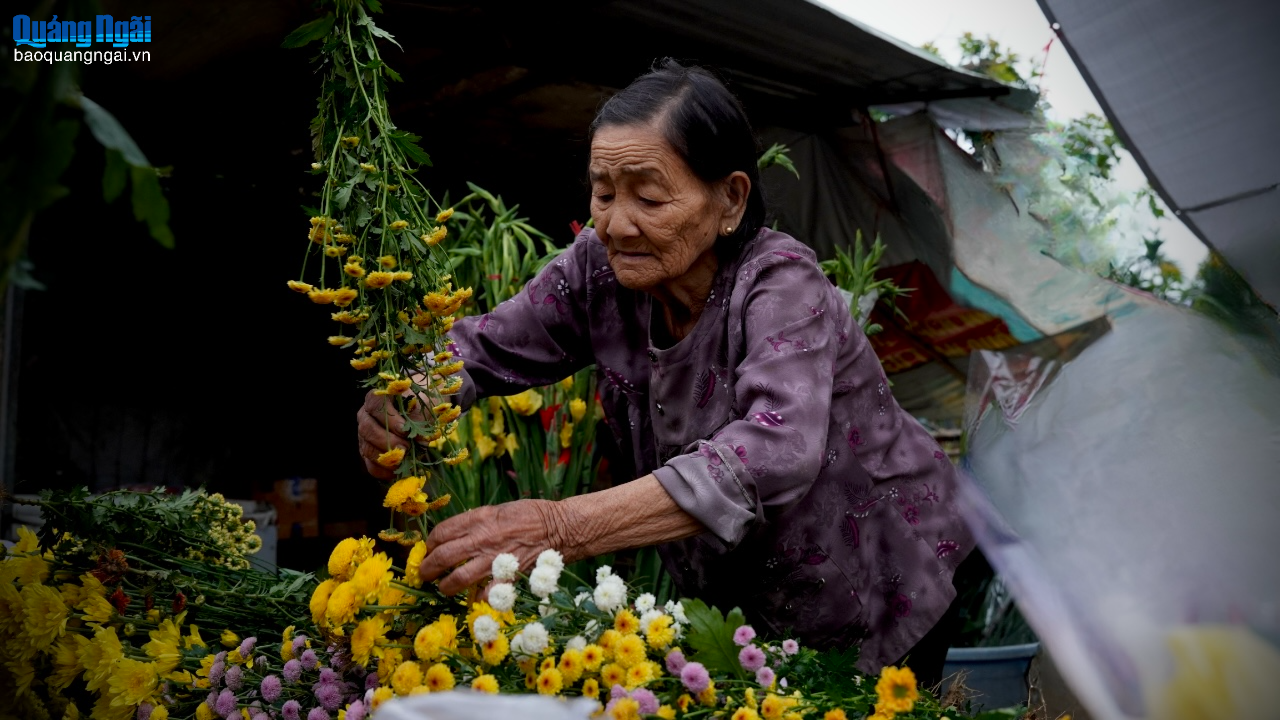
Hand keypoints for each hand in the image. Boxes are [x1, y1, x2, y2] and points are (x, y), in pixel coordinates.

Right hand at [356, 388, 419, 479]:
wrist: (417, 415)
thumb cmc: (420, 407)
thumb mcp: (423, 407)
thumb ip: (420, 419)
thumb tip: (419, 439)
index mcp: (378, 397)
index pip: (375, 404)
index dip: (388, 418)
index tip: (404, 429)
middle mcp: (365, 415)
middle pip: (367, 428)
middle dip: (387, 441)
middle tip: (406, 448)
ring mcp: (364, 435)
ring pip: (367, 448)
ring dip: (386, 458)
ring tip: (404, 460)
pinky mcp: (368, 452)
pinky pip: (370, 465)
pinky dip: (384, 471)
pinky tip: (398, 471)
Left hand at [418, 499, 569, 595]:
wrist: (560, 528)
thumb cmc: (531, 515)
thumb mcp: (498, 509)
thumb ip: (475, 522)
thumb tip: (453, 535)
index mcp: (479, 519)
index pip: (441, 532)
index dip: (430, 543)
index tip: (429, 549)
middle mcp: (482, 539)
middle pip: (442, 557)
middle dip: (427, 568)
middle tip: (424, 574)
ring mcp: (494, 560)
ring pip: (457, 579)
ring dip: (445, 586)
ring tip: (443, 587)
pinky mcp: (507, 577)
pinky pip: (484, 594)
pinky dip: (475, 598)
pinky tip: (473, 597)